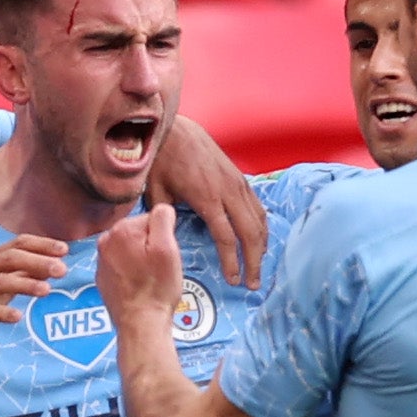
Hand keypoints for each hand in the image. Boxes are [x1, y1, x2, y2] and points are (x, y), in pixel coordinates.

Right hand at [0, 235, 66, 349]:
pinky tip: (17, 317)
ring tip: (46, 291)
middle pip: (10, 258)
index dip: (41, 245)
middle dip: (38, 261)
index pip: (17, 244)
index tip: (65, 250)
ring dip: (24, 284)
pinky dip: (1, 312)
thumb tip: (50, 267)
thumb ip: (21, 276)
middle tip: (62, 270)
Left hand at [95, 205, 186, 329]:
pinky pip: (122, 265)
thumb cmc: (156, 289)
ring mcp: (102, 261)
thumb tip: (161, 210)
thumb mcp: (168, 248)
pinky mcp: (103, 277)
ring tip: (149, 278)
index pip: (151, 219)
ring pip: (131, 249)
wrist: (140, 324)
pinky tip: (139, 285)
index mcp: (121, 230)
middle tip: (158, 268)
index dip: (163, 236)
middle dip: (151, 246)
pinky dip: (132, 272)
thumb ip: (163, 218)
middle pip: (139, 233)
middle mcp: (105, 242)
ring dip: (141, 259)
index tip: (164, 255)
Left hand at [150, 116, 264, 287]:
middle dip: (254, 261)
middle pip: (250, 233)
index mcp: (207, 197)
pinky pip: (258, 207)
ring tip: (257, 268)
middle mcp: (228, 191)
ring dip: (261, 247)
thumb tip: (163, 244)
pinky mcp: (241, 178)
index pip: (226, 237)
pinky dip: (261, 228)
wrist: (175, 131)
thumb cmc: (161, 162)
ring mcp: (238, 183)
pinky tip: (259, 242)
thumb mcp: (155, 192)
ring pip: (259, 220)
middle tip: (253, 284)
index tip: (233, 281)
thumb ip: (162, 220)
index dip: (232, 262)